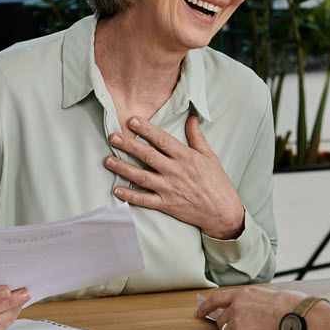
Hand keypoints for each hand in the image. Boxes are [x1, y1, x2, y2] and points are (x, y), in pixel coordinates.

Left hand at [104, 113, 245, 238]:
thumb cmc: (217, 182)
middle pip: (147, 155)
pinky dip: (130, 196)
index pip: (162, 140)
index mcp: (186, 157)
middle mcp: (175, 171)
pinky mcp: (166, 204)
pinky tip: (117, 190)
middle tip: (113, 136)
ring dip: (123, 168)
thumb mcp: (210, 156)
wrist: (222, 211)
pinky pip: (144, 199)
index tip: (132, 121)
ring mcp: (169, 189)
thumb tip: (192, 117)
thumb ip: (197, 137)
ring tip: (107, 160)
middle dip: (128, 145)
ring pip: (141, 176)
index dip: (146, 129)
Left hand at [195, 287, 304, 329]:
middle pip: (221, 323)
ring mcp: (236, 322)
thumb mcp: (264, 297)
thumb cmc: (287, 307)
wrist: (295, 316)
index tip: (198, 314)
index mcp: (242, 294)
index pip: (216, 299)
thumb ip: (249, 303)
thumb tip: (243, 315)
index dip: (205, 307)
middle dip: (230, 329)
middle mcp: (236, 307)